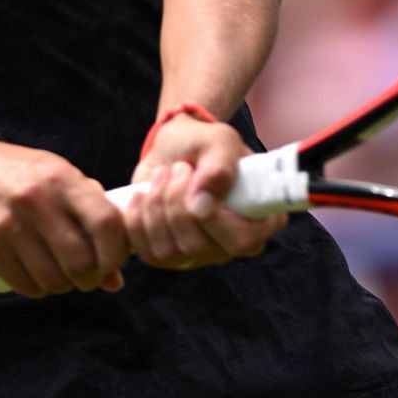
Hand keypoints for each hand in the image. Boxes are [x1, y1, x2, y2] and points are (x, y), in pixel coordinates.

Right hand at [0, 139, 128, 296]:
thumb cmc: (16, 177)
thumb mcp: (54, 179)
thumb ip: (89, 216)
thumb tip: (116, 278)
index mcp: (60, 179)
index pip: (107, 224)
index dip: (116, 253)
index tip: (110, 262)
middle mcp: (36, 201)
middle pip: (82, 262)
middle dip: (88, 278)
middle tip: (82, 275)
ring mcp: (8, 226)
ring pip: (54, 281)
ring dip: (60, 285)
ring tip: (54, 271)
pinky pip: (26, 286)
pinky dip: (35, 287)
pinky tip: (30, 271)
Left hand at [125, 113, 284, 271]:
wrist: (175, 148)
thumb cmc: (204, 144)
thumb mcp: (219, 140)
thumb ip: (219, 167)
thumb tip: (202, 204)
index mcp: (260, 220)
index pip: (243, 241)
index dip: (215, 217)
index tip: (194, 178)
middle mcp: (233, 244)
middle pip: (197, 246)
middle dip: (175, 200)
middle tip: (178, 168)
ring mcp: (202, 255)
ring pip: (169, 251)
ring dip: (156, 205)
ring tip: (163, 175)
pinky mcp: (171, 256)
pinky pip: (147, 253)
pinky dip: (136, 220)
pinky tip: (142, 196)